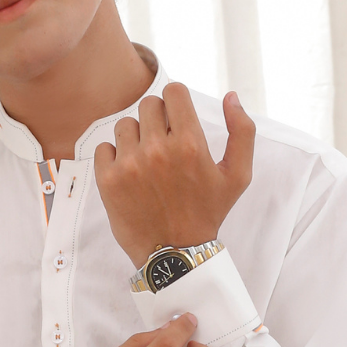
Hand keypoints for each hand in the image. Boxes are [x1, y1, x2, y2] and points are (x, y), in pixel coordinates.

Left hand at [94, 83, 255, 268]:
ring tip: (147, 163)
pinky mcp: (108, 180)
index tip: (176, 120)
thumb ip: (242, 131)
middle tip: (164, 146)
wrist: (175, 255)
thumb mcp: (238, 176)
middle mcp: (157, 150)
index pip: (173, 91)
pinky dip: (114, 157)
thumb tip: (230, 96)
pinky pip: (104, 147)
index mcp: (190, 143)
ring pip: (125, 124)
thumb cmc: (207, 213)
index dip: (176, 102)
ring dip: (135, 138)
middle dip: (157, 120)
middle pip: (148, 104)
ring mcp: (129, 164)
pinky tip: (130, 175)